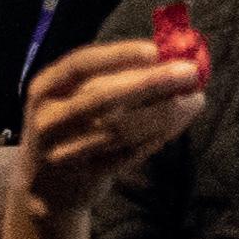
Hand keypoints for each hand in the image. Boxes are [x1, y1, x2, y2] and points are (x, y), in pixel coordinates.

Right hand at [15, 40, 204, 220]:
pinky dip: (157, 138)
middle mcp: (48, 119)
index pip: (80, 64)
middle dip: (151, 83)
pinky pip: (129, 154)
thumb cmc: (72, 128)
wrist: (46, 188)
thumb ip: (114, 77)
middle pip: (102, 98)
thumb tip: (171, 55)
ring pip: (120, 130)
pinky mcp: (86, 177)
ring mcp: (64, 151)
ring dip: (164, 113)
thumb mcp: (74, 98)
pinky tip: (176, 125)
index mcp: (45, 89)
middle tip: (190, 73)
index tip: (156, 49)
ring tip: (194, 101)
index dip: (118, 55)